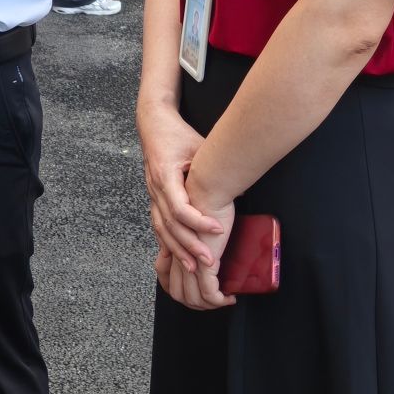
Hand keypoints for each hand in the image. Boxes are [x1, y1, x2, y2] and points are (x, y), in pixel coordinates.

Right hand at [137, 102, 221, 271]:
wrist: (154, 125)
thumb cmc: (178, 134)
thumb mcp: (199, 146)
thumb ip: (214, 166)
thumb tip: (241, 186)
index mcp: (165, 175)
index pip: (179, 207)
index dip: (198, 221)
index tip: (218, 229)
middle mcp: (155, 188)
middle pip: (170, 224)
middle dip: (190, 245)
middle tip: (210, 262)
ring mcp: (152, 195)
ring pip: (162, 229)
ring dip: (178, 250)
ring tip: (194, 268)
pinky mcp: (154, 198)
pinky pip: (159, 225)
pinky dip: (169, 243)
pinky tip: (179, 256)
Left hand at [167, 189, 235, 309]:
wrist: (206, 184)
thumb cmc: (202, 192)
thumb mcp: (190, 211)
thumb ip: (188, 224)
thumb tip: (206, 233)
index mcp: (167, 238)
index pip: (164, 275)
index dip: (178, 289)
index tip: (199, 293)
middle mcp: (174, 251)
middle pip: (176, 291)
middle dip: (196, 303)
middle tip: (215, 301)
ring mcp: (186, 256)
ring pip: (191, 295)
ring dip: (210, 302)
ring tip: (225, 299)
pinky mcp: (203, 257)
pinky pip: (208, 288)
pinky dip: (219, 297)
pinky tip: (230, 296)